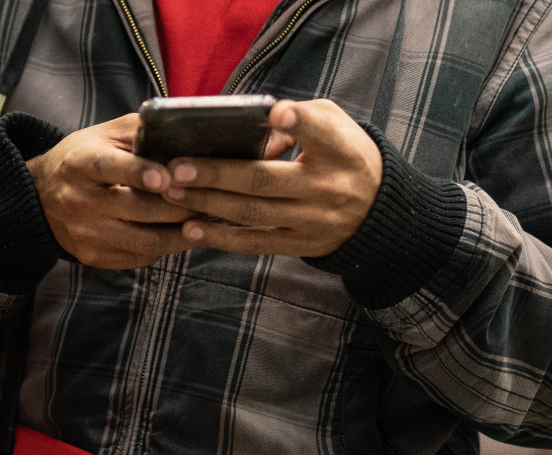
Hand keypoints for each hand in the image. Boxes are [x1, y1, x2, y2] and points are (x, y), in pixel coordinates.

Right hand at [29, 113, 197, 268]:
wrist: (41, 196)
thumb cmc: (83, 158)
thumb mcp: (104, 135)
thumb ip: (141, 132)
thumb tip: (185, 135)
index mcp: (79, 163)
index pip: (110, 168)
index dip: (140, 173)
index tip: (167, 178)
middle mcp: (77, 201)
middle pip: (137, 209)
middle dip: (181, 205)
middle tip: (214, 198)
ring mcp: (84, 234)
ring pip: (145, 241)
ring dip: (183, 232)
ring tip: (209, 220)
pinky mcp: (92, 256)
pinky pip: (140, 257)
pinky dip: (167, 246)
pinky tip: (185, 233)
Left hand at [147, 99, 382, 257]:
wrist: (380, 211)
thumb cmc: (345, 156)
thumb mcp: (337, 127)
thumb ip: (300, 116)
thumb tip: (251, 120)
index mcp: (340, 150)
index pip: (320, 133)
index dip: (298, 123)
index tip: (276, 112)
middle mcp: (328, 187)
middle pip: (264, 179)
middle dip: (216, 174)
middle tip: (176, 167)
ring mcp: (314, 220)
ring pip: (252, 212)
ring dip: (207, 203)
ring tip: (171, 192)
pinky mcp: (301, 245)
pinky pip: (255, 243)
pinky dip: (221, 237)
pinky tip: (191, 228)